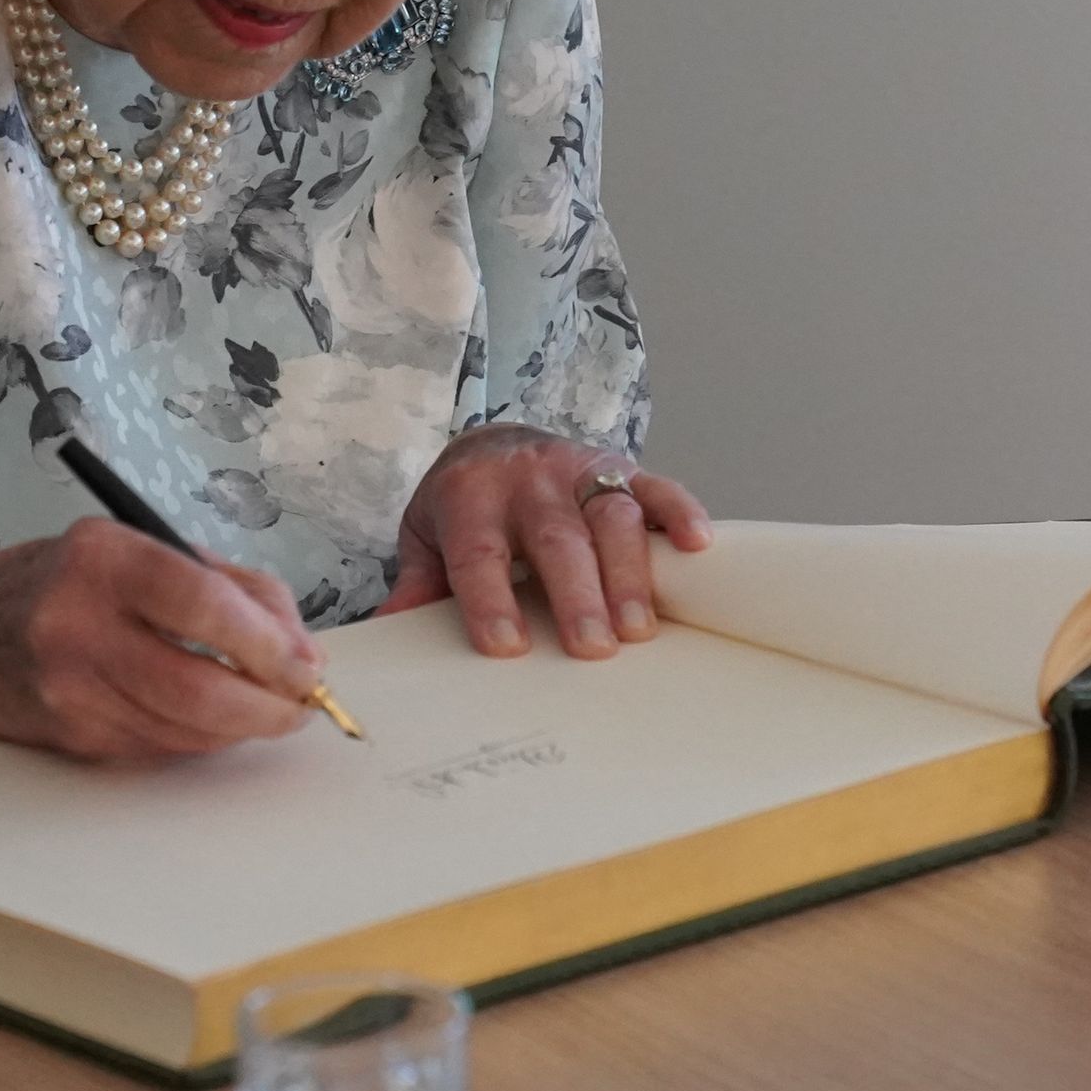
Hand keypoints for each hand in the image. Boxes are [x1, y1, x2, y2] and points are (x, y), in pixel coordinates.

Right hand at [0, 524, 323, 760]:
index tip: (306, 663)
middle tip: (302, 700)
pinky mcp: (73, 737)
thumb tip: (300, 645)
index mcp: (101, 561)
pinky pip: (163, 747)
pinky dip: (204, 737)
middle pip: (199, 687)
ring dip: (245, 726)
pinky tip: (215, 717)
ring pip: (188, 729)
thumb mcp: (136, 548)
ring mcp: (71, 690)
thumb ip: (225, 584)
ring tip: (271, 706)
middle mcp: (78, 627)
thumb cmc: (64, 582)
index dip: (267, 642)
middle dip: (269, 704)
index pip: (201, 603)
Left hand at [384, 425, 713, 659]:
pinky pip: (657, 485)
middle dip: (575, 593)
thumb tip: (393, 634)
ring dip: (629, 571)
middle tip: (591, 649)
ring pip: (610, 515)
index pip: (479, 552)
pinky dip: (680, 512)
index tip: (507, 647)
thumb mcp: (424, 538)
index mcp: (469, 495)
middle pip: (554, 537)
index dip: (490, 599)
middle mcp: (527, 477)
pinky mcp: (621, 466)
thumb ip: (415, 583)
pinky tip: (697, 546)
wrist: (493, 441)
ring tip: (639, 628)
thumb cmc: (463, 507)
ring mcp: (579, 468)